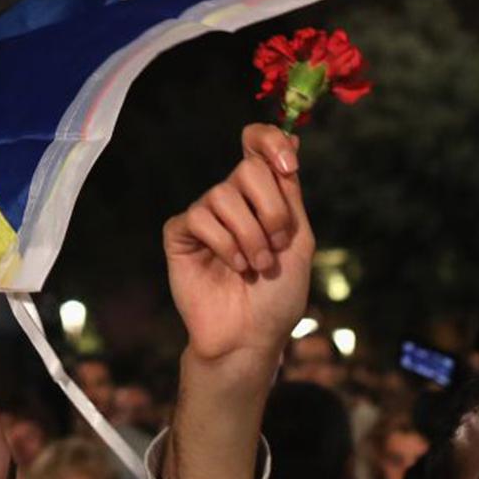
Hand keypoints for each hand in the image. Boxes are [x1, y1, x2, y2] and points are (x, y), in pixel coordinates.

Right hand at [163, 124, 311, 370]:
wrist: (252, 336)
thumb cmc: (278, 295)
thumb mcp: (298, 242)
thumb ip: (290, 194)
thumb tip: (294, 141)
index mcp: (261, 196)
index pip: (256, 143)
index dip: (270, 142)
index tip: (289, 166)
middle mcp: (230, 199)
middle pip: (248, 169)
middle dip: (271, 211)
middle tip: (277, 244)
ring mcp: (203, 215)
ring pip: (224, 195)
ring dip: (251, 236)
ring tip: (256, 266)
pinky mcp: (180, 233)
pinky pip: (201, 218)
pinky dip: (226, 245)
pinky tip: (234, 267)